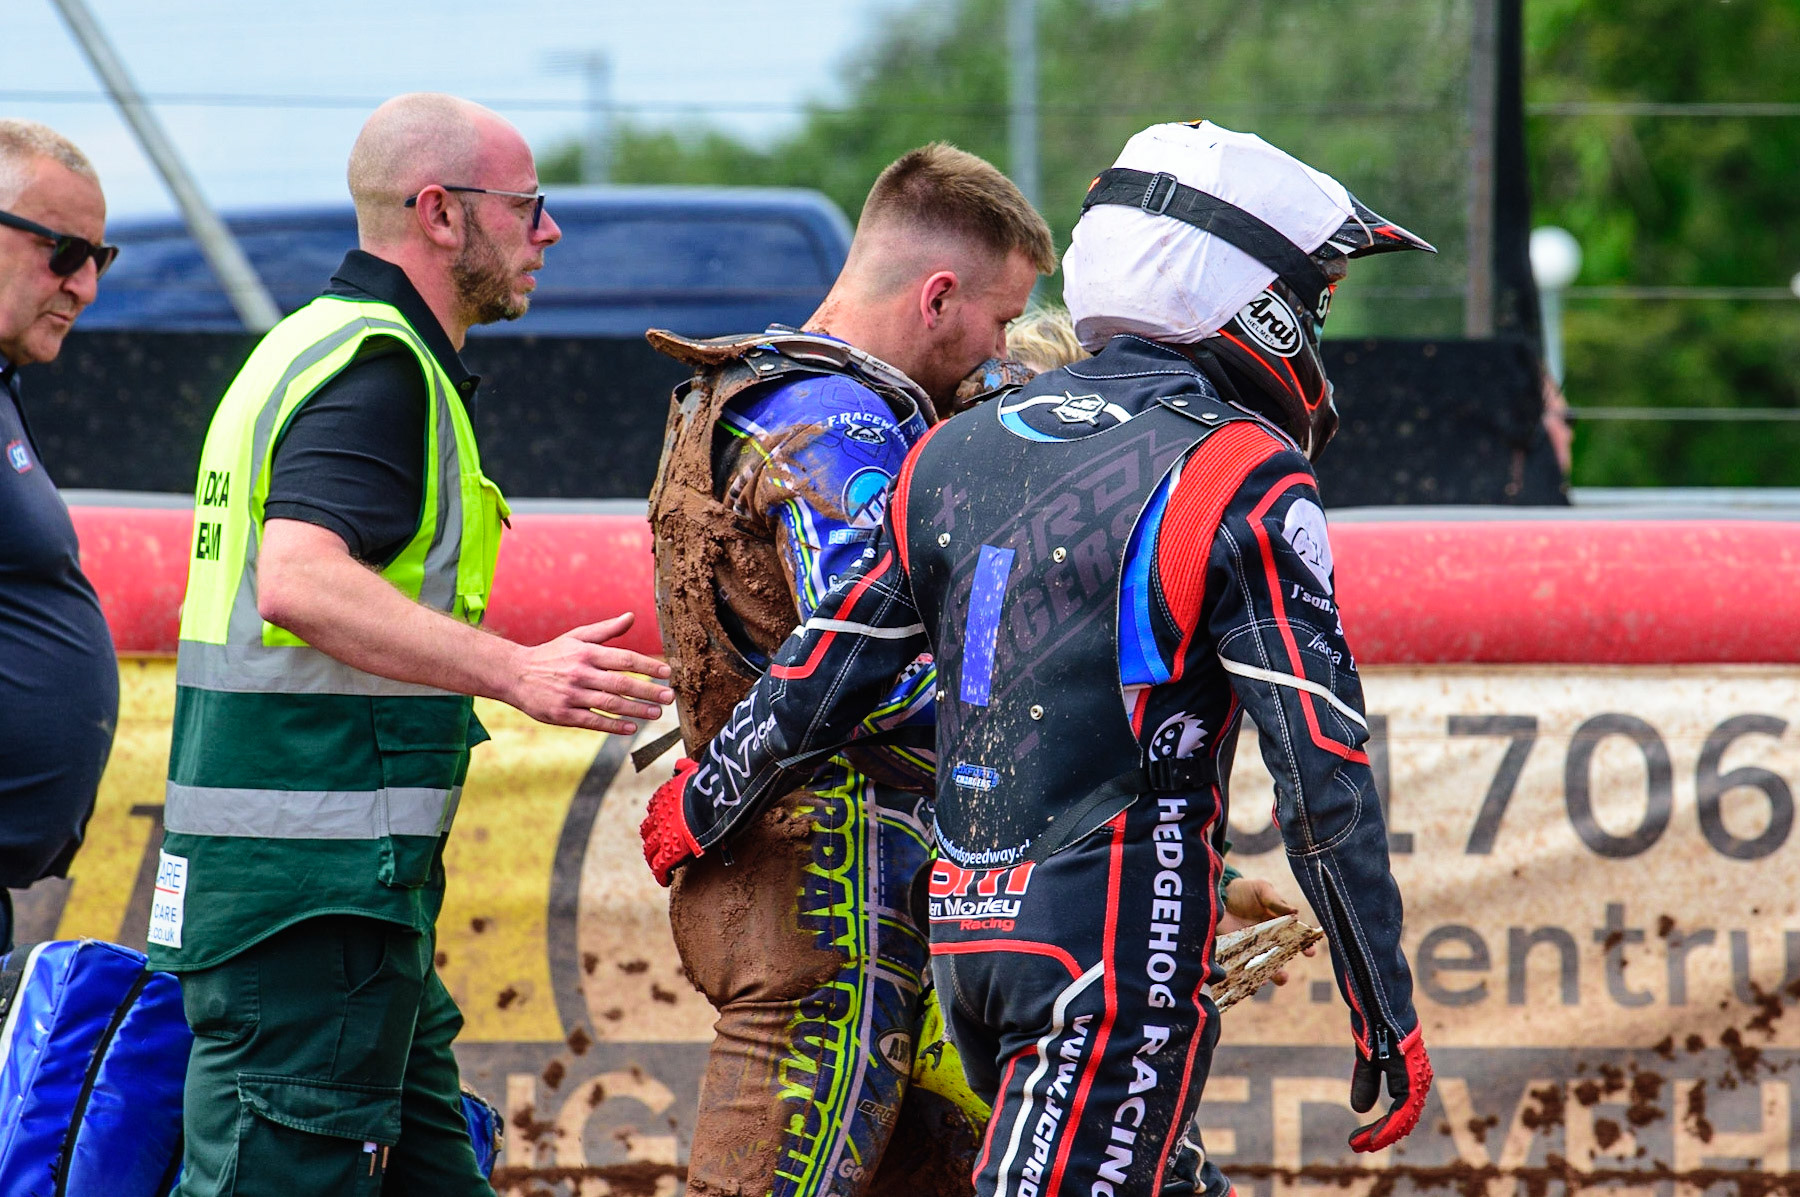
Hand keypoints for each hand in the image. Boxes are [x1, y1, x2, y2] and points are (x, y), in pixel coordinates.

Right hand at [505, 613, 674, 732]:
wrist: (514, 674)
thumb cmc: (551, 654)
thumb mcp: (576, 636)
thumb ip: (606, 630)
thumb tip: (631, 617)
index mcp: (587, 653)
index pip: (625, 659)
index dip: (648, 666)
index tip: (667, 673)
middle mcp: (580, 673)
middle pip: (622, 683)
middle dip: (649, 691)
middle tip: (669, 697)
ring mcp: (571, 695)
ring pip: (610, 703)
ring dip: (636, 709)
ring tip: (656, 713)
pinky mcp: (562, 714)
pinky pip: (593, 720)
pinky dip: (613, 725)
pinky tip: (631, 728)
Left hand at [641, 758, 702, 885]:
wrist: (714, 802)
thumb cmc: (711, 785)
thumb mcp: (696, 770)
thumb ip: (686, 767)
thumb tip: (681, 764)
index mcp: (665, 794)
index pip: (655, 807)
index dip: (659, 816)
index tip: (664, 822)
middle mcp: (659, 814)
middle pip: (648, 829)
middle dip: (652, 836)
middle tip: (659, 845)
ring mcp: (662, 834)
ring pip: (650, 850)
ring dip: (654, 857)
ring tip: (660, 864)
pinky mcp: (668, 853)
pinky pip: (660, 867)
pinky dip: (661, 874)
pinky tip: (666, 880)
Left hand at [1217, 877, 1312, 984]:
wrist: (1217, 893)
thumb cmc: (1243, 890)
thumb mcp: (1262, 890)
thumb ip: (1276, 901)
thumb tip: (1295, 912)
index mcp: (1279, 924)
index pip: (1295, 938)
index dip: (1305, 946)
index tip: (1310, 953)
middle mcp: (1267, 939)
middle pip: (1278, 959)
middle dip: (1282, 971)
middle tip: (1283, 977)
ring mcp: (1251, 947)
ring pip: (1262, 967)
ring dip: (1265, 976)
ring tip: (1263, 980)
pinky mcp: (1235, 951)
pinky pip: (1242, 967)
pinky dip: (1246, 975)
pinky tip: (1248, 978)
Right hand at [1348, 1026, 1431, 1152]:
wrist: (1379, 1003)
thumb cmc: (1376, 1025)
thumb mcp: (1367, 1059)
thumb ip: (1367, 1083)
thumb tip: (1360, 1110)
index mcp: (1409, 1076)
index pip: (1400, 1112)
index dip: (1382, 1128)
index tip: (1361, 1139)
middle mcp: (1417, 1080)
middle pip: (1403, 1119)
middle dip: (1380, 1135)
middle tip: (1358, 1147)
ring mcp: (1416, 1078)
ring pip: (1405, 1118)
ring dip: (1383, 1135)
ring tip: (1363, 1145)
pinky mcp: (1412, 1075)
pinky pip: (1404, 1109)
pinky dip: (1389, 1125)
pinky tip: (1376, 1136)